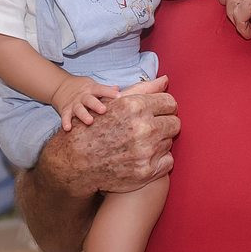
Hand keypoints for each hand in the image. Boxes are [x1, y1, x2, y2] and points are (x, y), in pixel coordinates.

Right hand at [41, 76, 178, 197]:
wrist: (76, 161)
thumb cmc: (95, 127)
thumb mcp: (114, 102)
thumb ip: (143, 89)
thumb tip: (166, 80)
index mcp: (136, 107)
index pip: (170, 103)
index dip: (164, 107)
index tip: (157, 113)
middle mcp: (143, 129)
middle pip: (175, 123)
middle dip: (164, 124)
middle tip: (149, 129)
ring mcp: (146, 152)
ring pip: (169, 142)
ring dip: (159, 142)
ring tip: (139, 144)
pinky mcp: (146, 171)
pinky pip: (168, 161)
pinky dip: (159, 160)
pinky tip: (143, 157)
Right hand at [51, 75, 120, 129]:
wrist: (60, 86)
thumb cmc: (82, 88)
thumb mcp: (93, 85)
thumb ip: (105, 89)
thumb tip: (118, 89)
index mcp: (91, 89)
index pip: (101, 89)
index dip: (109, 92)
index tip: (118, 96)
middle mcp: (82, 96)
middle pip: (89, 100)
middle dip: (96, 105)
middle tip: (103, 110)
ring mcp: (74, 104)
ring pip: (79, 109)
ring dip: (84, 115)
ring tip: (90, 121)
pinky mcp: (65, 110)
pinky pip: (65, 116)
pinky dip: (66, 122)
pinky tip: (68, 128)